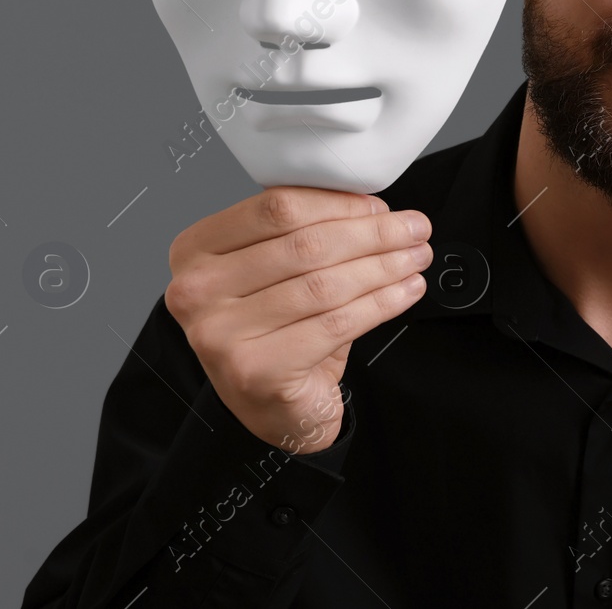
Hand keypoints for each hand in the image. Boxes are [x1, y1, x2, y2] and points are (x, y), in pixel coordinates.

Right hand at [164, 187, 431, 453]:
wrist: (270, 406)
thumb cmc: (275, 330)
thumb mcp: (276, 270)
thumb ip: (305, 231)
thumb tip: (371, 206)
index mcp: (196, 249)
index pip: (277, 208)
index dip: (339, 204)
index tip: (381, 207)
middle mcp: (196, 291)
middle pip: (306, 245)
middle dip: (373, 234)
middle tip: (415, 229)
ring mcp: (221, 334)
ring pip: (325, 284)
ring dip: (384, 267)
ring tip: (416, 258)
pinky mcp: (256, 370)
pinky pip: (336, 324)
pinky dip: (381, 303)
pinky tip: (405, 292)